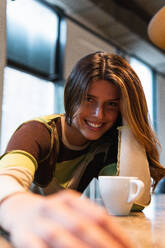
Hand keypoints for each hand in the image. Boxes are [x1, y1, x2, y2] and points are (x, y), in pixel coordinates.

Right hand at [0, 190, 132, 247]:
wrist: (19, 209)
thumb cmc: (52, 213)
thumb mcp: (70, 209)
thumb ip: (90, 220)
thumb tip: (119, 241)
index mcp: (70, 200)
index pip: (99, 216)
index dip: (117, 235)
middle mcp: (55, 207)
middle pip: (83, 227)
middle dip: (104, 246)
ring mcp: (39, 221)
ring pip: (61, 237)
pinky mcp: (23, 235)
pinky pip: (38, 247)